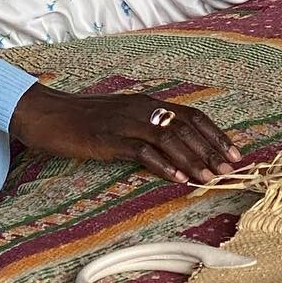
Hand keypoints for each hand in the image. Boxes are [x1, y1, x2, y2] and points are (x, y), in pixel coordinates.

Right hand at [9, 84, 240, 185]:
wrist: (46, 114)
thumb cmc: (83, 120)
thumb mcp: (120, 120)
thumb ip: (146, 129)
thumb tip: (175, 149)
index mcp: (147, 103)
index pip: (191, 115)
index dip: (216, 134)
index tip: (234, 153)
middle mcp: (141, 109)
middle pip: (186, 126)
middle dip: (211, 149)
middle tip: (230, 170)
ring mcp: (125, 123)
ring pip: (169, 138)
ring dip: (193, 159)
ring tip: (210, 178)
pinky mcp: (109, 138)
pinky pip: (142, 151)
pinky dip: (163, 165)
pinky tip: (177, 178)